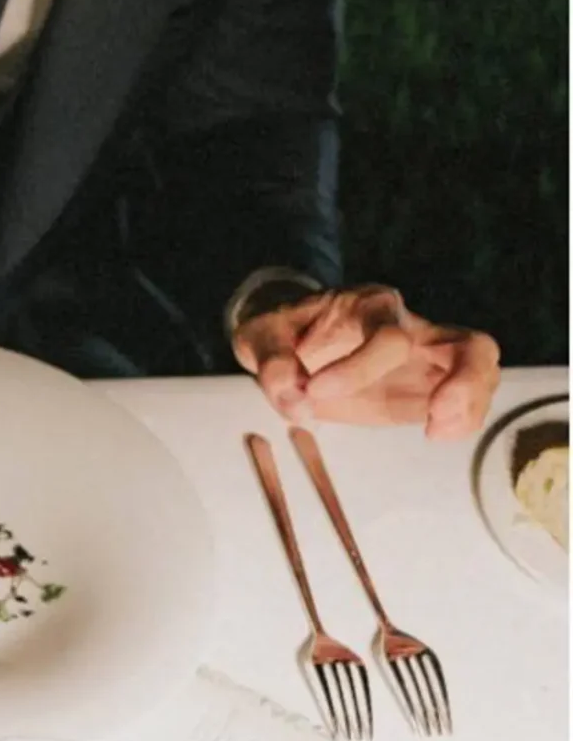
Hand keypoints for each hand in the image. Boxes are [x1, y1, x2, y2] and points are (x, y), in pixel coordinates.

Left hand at [234, 284, 498, 439]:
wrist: (291, 337)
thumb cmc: (282, 332)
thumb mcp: (259, 338)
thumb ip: (271, 362)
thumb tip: (294, 397)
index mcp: (367, 306)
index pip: (386, 335)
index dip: (358, 368)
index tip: (315, 392)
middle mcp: (411, 326)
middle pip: (468, 343)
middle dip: (463, 381)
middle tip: (434, 417)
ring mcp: (428, 357)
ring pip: (481, 369)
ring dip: (470, 404)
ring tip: (436, 432)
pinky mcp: (431, 385)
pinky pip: (468, 400)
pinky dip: (463, 419)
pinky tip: (436, 434)